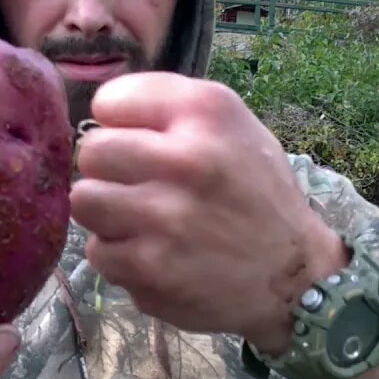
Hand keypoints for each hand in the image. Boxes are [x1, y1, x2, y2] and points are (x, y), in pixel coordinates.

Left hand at [70, 73, 346, 354]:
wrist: (294, 277)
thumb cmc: (257, 195)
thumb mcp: (234, 127)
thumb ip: (170, 110)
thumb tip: (98, 117)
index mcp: (208, 111)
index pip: (111, 101)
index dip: (118, 124)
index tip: (137, 141)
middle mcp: (188, 158)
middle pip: (90, 151)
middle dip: (105, 170)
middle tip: (132, 185)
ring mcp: (166, 217)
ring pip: (84, 201)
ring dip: (105, 214)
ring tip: (139, 222)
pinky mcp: (151, 269)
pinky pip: (98, 252)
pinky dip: (118, 257)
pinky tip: (152, 255)